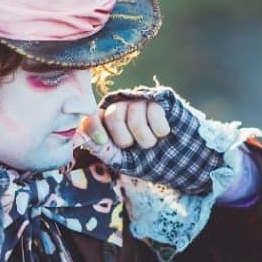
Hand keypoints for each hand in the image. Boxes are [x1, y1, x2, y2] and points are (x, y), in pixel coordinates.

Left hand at [77, 86, 234, 195]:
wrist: (179, 162)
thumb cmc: (148, 161)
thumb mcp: (122, 160)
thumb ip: (102, 148)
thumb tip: (82, 136)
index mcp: (107, 123)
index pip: (92, 116)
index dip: (94, 127)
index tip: (101, 140)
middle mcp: (121, 107)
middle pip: (114, 115)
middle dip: (125, 139)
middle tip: (135, 147)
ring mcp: (140, 101)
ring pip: (134, 114)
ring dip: (145, 137)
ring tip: (152, 143)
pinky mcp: (160, 99)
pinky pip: (154, 111)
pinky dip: (160, 129)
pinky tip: (163, 133)